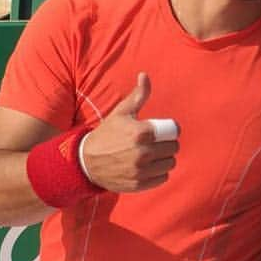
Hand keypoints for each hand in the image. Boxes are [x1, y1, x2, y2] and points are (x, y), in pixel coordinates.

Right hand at [80, 73, 178, 192]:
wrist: (86, 162)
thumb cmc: (107, 134)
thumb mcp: (121, 113)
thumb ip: (138, 96)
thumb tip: (145, 76)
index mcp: (141, 132)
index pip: (174, 132)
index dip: (171, 131)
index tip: (163, 132)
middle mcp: (143, 152)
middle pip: (173, 148)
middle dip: (167, 145)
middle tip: (156, 144)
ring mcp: (141, 170)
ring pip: (170, 164)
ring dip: (164, 160)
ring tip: (153, 155)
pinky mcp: (139, 184)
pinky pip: (162, 178)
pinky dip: (158, 173)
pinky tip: (148, 167)